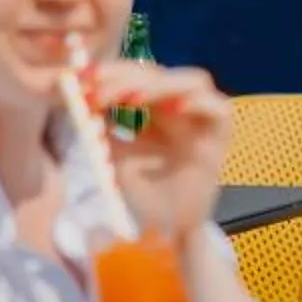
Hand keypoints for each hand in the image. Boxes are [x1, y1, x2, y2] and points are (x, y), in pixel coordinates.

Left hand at [81, 60, 230, 236]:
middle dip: (128, 76)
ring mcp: (204, 120)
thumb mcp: (115, 153)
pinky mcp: (222, 139)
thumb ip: (103, 124)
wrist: (166, 230)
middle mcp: (182, 108)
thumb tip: (80, 94)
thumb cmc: (144, 193)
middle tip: (99, 90)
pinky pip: (220, 110)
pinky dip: (199, 103)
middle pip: (161, 73)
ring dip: (162, 84)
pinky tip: (175, 108)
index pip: (138, 74)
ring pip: (194, 80)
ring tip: (132, 99)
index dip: (112, 72)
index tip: (83, 78)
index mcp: (157, 108)